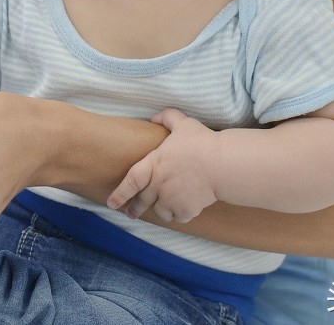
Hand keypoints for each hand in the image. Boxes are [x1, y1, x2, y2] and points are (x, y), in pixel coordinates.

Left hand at [106, 108, 218, 223]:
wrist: (222, 164)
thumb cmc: (202, 142)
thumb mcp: (183, 123)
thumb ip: (167, 117)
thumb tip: (154, 117)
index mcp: (154, 164)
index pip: (131, 181)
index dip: (120, 193)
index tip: (111, 203)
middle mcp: (159, 185)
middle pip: (142, 201)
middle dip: (135, 209)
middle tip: (131, 214)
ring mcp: (171, 199)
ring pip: (160, 211)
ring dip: (161, 209)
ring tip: (164, 207)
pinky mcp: (186, 210)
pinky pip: (178, 217)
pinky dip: (180, 214)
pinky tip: (184, 208)